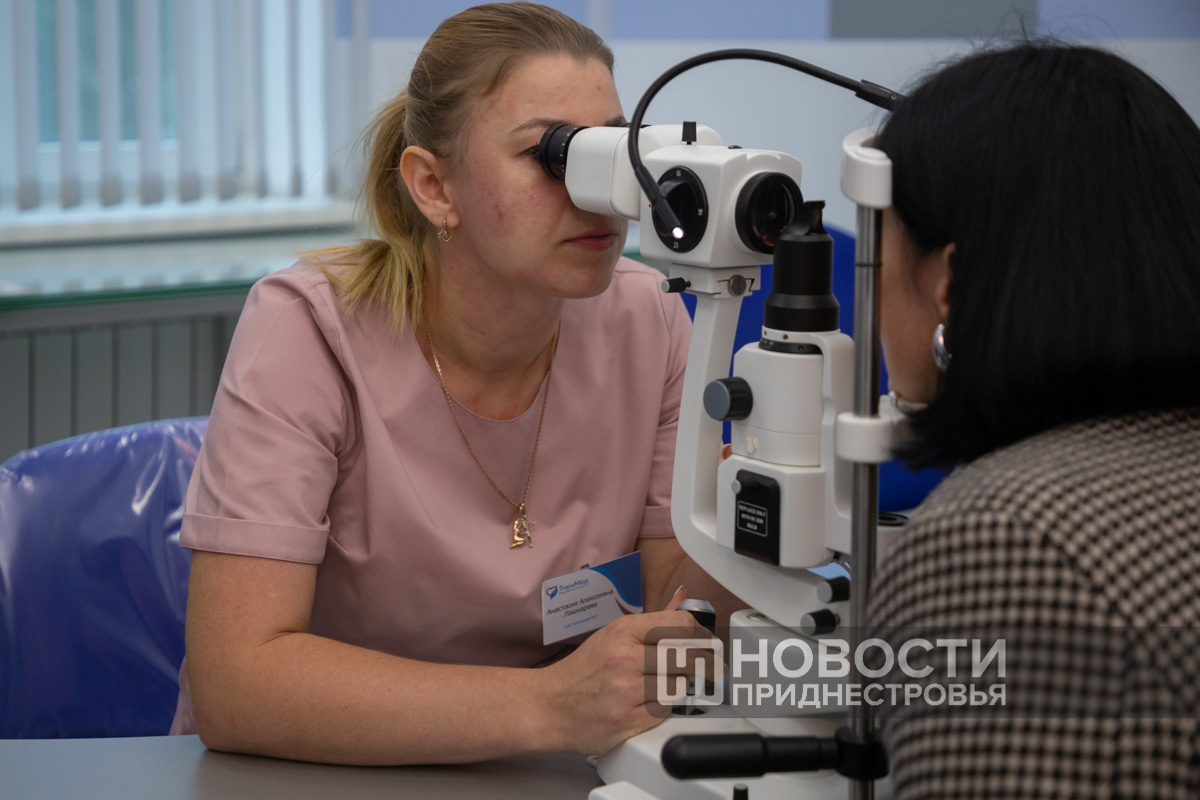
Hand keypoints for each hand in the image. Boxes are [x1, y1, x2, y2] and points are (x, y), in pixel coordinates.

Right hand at [533, 587, 712, 754]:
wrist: (550, 706)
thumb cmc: (584, 670)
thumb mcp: (614, 634)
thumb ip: (655, 619)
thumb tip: (683, 598)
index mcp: (622, 632)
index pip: (680, 625)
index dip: (700, 635)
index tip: (706, 643)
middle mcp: (624, 659)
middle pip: (685, 656)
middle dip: (699, 663)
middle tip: (703, 667)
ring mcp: (625, 691)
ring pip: (679, 686)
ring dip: (680, 686)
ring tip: (668, 684)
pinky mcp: (627, 721)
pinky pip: (665, 712)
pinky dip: (665, 707)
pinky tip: (652, 701)